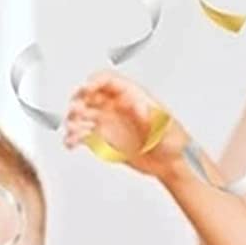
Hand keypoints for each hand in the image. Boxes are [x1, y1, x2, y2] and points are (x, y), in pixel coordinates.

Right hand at [63, 72, 190, 178]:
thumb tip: (134, 104)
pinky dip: (74, 138)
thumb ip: (149, 115)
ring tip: (73, 130)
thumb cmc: (173, 141)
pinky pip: (83, 135)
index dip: (95, 82)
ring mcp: (110, 123)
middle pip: (90, 95)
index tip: (86, 89)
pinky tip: (71, 142)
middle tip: (76, 111)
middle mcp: (117, 107)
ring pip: (83, 115)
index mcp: (132, 96)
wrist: (171, 163)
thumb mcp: (165, 126)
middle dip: (79, 100)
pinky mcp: (105, 140)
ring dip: (74, 120)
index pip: (108, 81)